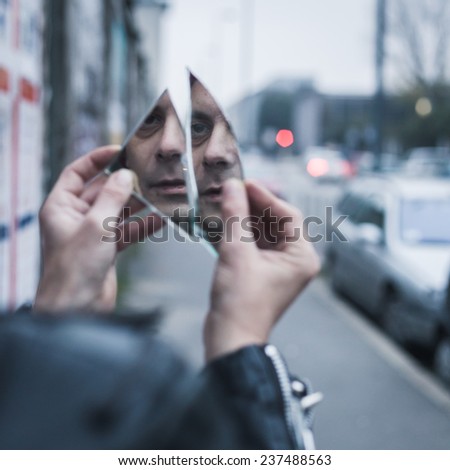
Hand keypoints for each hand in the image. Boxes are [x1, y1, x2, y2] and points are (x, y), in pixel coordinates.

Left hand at [35, 146, 161, 311]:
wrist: (77, 308)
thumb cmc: (74, 269)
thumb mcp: (96, 226)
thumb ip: (113, 197)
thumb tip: (125, 175)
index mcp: (61, 207)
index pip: (77, 173)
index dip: (96, 160)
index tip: (119, 151)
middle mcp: (76, 217)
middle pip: (102, 191)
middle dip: (123, 185)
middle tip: (145, 176)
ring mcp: (93, 233)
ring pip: (118, 211)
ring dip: (137, 206)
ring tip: (158, 196)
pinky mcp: (107, 248)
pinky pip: (127, 231)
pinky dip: (143, 226)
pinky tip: (160, 220)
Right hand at [204, 179, 320, 360]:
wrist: (229, 338)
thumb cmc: (240, 303)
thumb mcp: (237, 253)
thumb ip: (235, 216)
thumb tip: (232, 187)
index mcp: (301, 257)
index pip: (287, 214)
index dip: (265, 196)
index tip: (243, 184)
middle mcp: (294, 260)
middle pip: (275, 222)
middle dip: (253, 206)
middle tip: (230, 191)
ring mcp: (277, 267)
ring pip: (262, 232)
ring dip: (243, 218)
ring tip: (223, 203)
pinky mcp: (261, 272)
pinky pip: (253, 244)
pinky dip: (238, 233)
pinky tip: (222, 222)